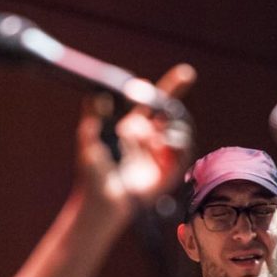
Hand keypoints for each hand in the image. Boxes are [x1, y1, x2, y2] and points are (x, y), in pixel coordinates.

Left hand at [75, 63, 196, 216]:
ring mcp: (161, 155)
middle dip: (180, 106)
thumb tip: (96, 92)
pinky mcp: (169, 172)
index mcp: (134, 126)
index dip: (172, 86)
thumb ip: (94, 116)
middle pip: (174, 114)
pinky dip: (178, 147)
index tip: (186, 73)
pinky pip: (183, 155)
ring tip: (160, 137)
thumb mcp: (89, 140)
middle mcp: (151, 137)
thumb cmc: (92, 173)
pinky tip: (163, 146)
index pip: (155, 101)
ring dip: (174, 129)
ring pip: (181, 132)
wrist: (102, 202)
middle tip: (170, 108)